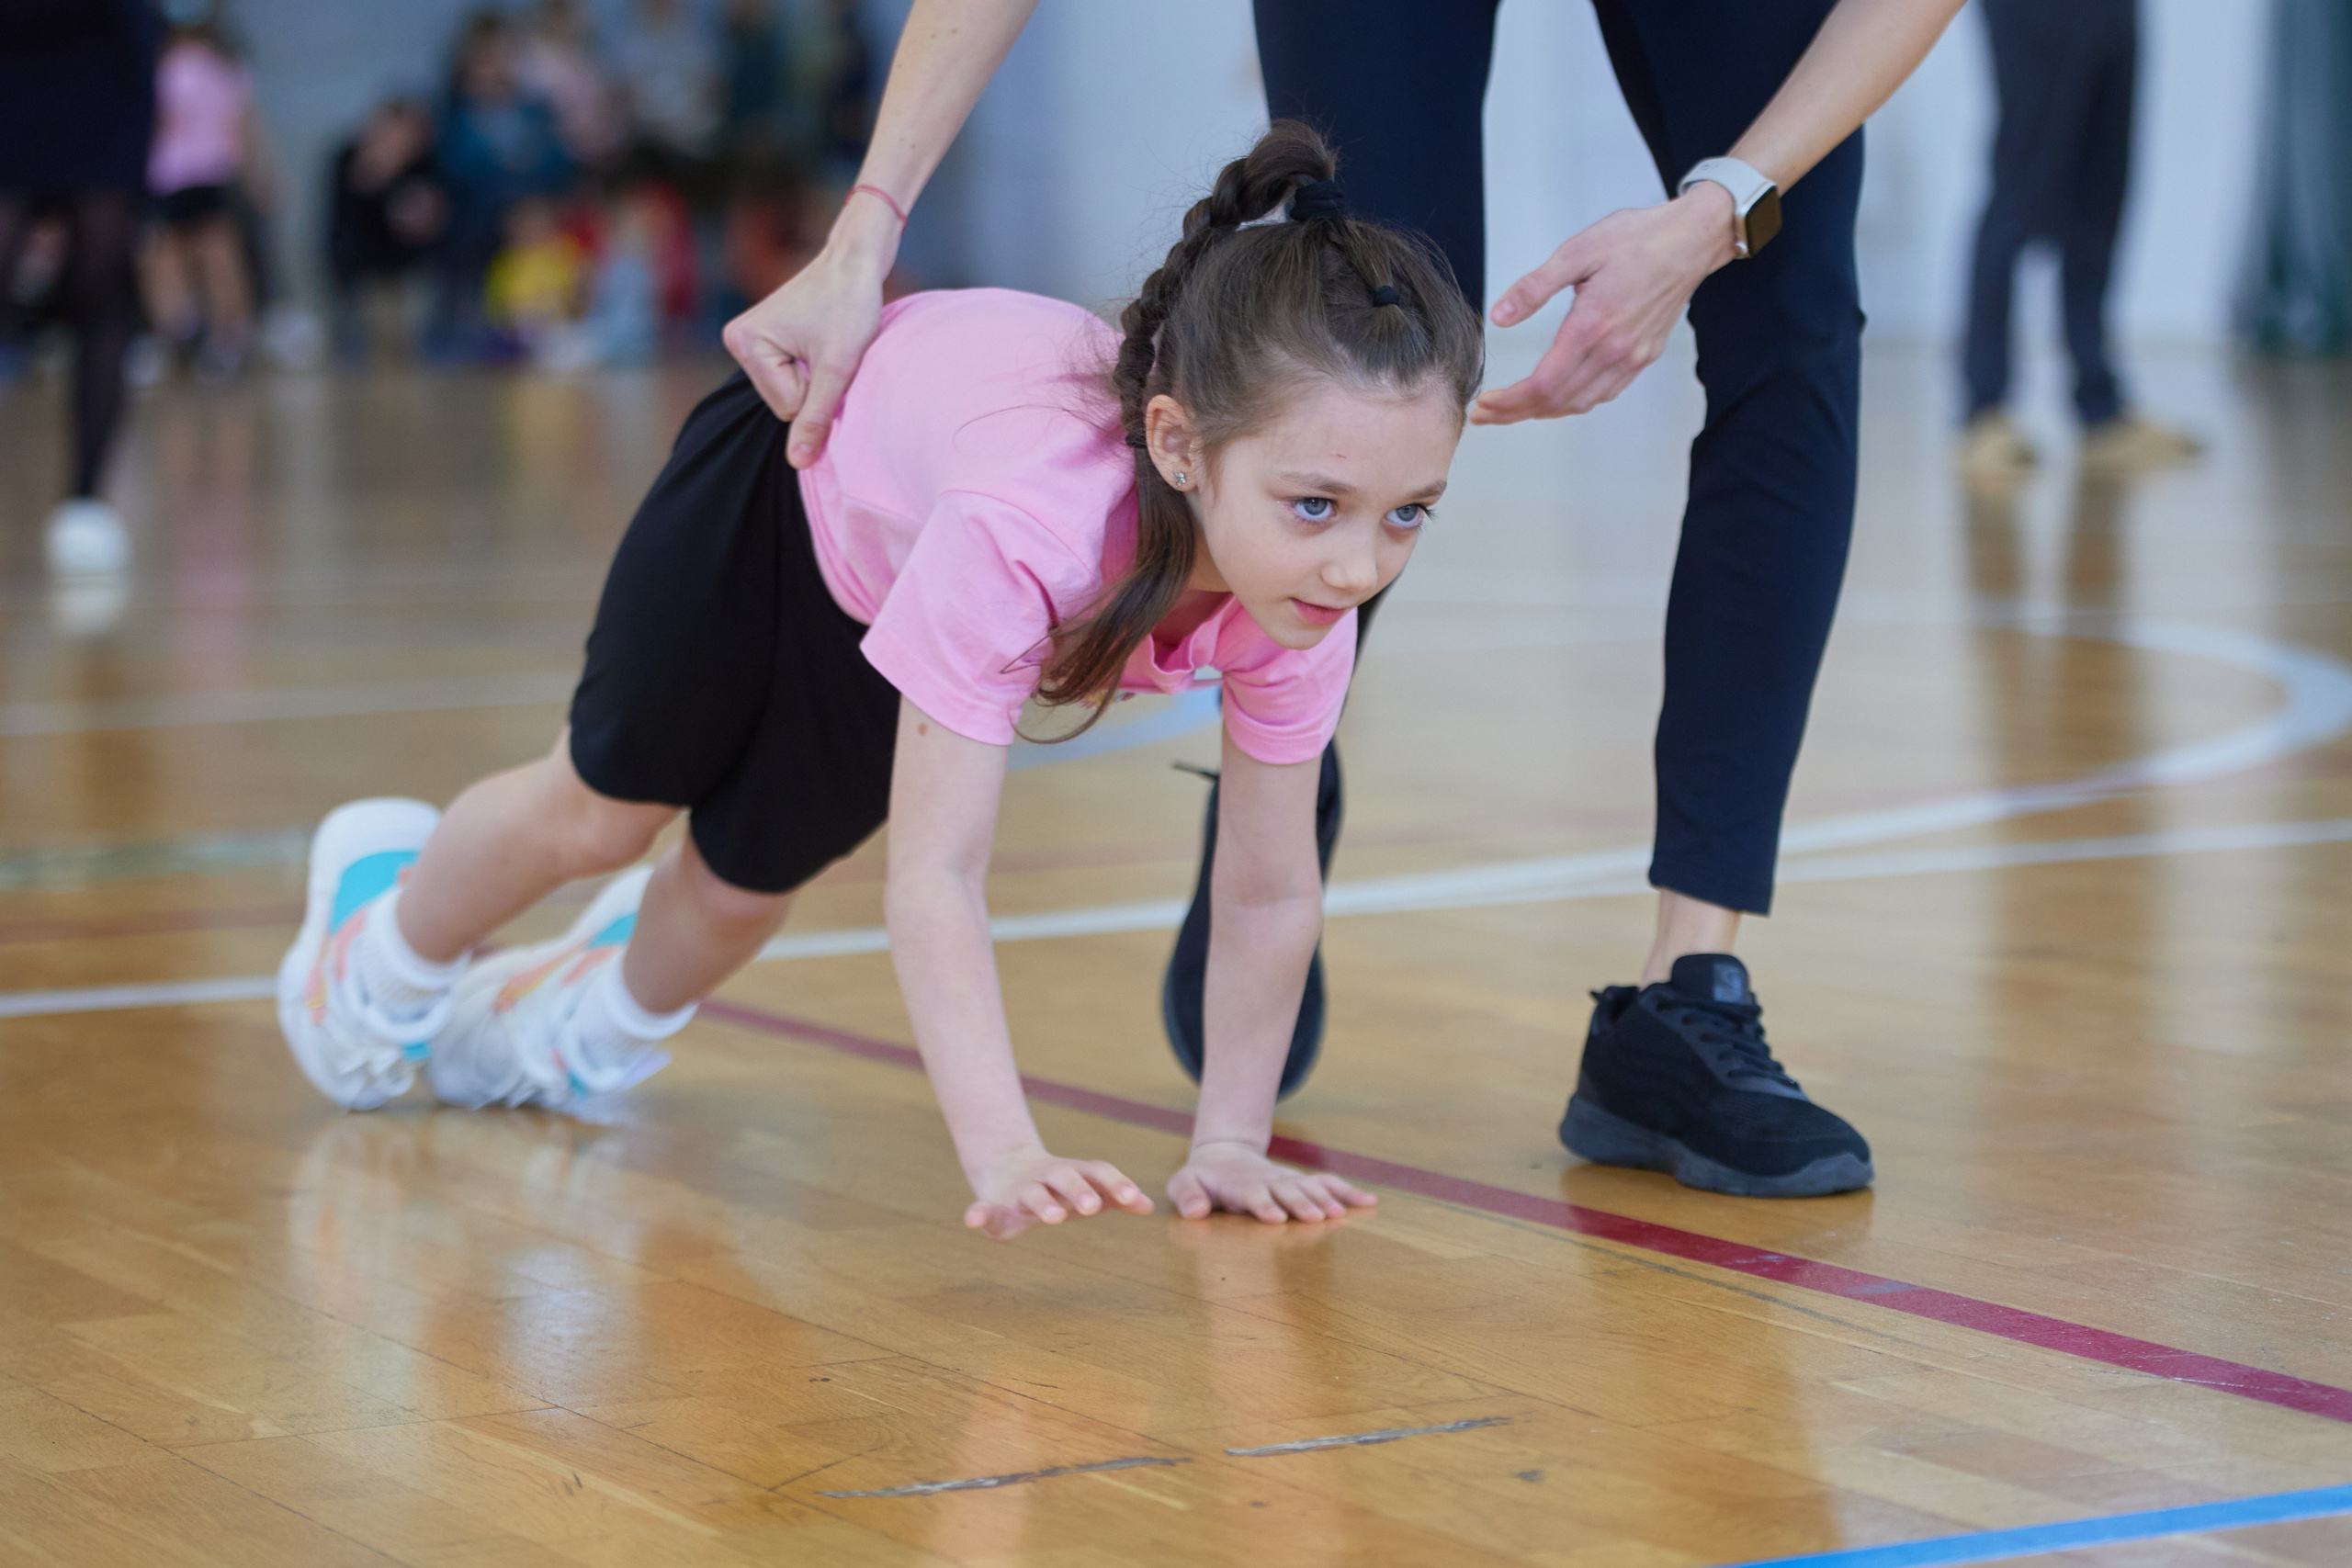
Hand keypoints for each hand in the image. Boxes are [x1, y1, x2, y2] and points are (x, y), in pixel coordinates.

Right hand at [720, 201, 895, 467]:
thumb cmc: (850, 303)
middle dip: (817, 384)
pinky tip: (823, 343)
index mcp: (744, 343)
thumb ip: (816, 417)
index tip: (830, 351)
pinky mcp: (767, 342)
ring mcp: (751, 341)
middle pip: (786, 403)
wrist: (857, 260)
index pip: (787, 408)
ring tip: (829, 343)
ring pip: (793, 394)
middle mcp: (738, 341)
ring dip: (819, 377)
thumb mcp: (838, 367)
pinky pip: (795, 379)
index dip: (819, 387)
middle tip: (833, 349)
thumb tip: (797, 464)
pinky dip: (816, 369)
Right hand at [964, 1146, 1153, 1240]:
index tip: (1132, 1199)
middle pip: (1064, 1177)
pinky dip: (978, 1213)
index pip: (1097, 1172)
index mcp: (1073, 1174)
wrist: (1006, 1167)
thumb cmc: (1059, 1187)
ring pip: (1031, 1195)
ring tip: (1055, 1217)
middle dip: (1078, 1190)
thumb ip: (1116, 1196)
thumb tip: (1149, 1206)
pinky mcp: (995, 1207)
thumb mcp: (1087, 1189)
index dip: (1115, 1183)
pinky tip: (972, 1220)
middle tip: (1092, 1207)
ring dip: (1042, 1203)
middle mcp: (1047, 1178)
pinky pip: (984, 1209)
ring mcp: (1020, 1192)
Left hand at [1168, 1141, 1376, 1224]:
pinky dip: (1349, 1191)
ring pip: (1311, 1188)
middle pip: (1288, 1192)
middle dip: (1302, 1204)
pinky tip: (1370, 1202)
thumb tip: (1195, 1211)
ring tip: (1343, 1213)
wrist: (1224, 1158)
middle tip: (1317, 1218)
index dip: (1264, 1205)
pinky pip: (1328, 1184)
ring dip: (1326, 1199)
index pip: (1253, 1195)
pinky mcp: (1302, 1183)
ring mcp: (1289, 1181)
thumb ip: (1187, 1195)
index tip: (1276, 1218)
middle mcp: (1270, 1182)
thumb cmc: (1202, 1179)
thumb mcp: (1183, 1183)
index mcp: (1241, 1185)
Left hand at [1470, 184, 1738, 425]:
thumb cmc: (1638, 239)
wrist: (1691, 240)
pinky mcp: (1644, 356)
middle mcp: (1614, 350)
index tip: (1484, 405)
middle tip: (1487, 413)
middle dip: (1517, 413)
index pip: (1543, 384)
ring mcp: (1632, 357)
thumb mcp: (1576, 252)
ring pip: (1582, 403)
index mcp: (1592, 326)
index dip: (1509, 402)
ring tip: (1514, 408)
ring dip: (1545, 412)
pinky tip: (1559, 396)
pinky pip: (1605, 393)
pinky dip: (1575, 402)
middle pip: (1558, 401)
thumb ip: (1534, 287)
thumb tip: (1500, 316)